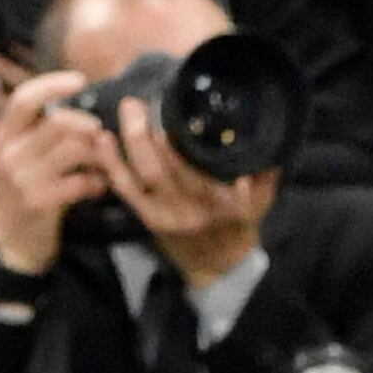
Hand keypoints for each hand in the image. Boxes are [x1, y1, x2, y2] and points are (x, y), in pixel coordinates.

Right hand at [0, 68, 105, 277]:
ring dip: (99, 157)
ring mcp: (22, 177)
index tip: (80, 80)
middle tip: (102, 141)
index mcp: (5, 135)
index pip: (24, 98)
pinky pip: (82, 180)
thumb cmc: (29, 190)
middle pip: (61, 121)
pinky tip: (97, 189)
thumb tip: (82, 97)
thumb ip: (44, 129)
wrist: (14, 241)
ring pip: (75, 148)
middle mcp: (9, 153)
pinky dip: (98, 183)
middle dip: (90, 128)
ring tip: (102, 167)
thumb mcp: (25, 155)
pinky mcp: (39, 200)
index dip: (52, 84)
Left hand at [107, 99, 277, 291]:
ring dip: (127, 144)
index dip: (182, 141)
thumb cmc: (239, 230)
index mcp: (221, 204)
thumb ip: (264, 172)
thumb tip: (269, 140)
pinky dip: (112, 164)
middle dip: (143, 135)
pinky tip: (103, 140)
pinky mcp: (147, 219)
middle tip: (134, 103)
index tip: (174, 111)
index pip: (200, 169)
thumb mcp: (262, 202)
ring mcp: (164, 215)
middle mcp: (190, 210)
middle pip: (161, 170)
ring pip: (140, 178)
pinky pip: (125, 190)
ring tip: (123, 112)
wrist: (218, 268)